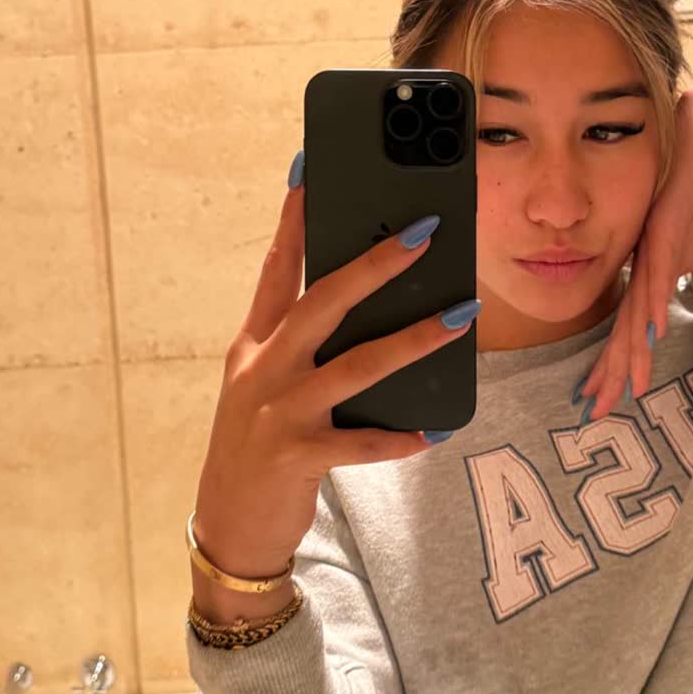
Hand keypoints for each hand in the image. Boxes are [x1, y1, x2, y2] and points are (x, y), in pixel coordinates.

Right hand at [194, 173, 466, 578]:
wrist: (229, 526)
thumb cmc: (260, 444)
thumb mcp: (267, 384)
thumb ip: (303, 343)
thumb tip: (362, 299)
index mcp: (255, 344)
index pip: (276, 268)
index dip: (294, 218)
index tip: (312, 168)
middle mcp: (263, 370)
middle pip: (323, 302)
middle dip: (375, 264)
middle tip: (424, 232)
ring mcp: (278, 413)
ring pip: (356, 366)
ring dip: (415, 340)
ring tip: (463, 317)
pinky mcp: (297, 458)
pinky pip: (359, 443)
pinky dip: (398, 437)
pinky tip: (435, 429)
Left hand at [575, 80, 692, 422]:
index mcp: (646, 276)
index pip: (628, 330)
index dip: (616, 364)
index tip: (605, 397)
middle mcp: (638, 268)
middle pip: (621, 328)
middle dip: (610, 370)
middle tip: (598, 408)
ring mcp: (647, 250)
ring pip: (637, 308)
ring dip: (632, 348)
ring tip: (626, 382)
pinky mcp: (660, 229)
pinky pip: (657, 270)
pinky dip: (654, 300)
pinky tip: (652, 329)